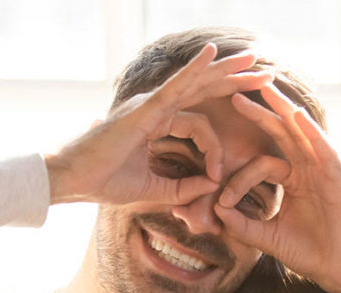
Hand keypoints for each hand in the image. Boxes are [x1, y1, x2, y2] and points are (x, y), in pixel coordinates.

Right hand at [45, 44, 271, 205]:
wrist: (74, 181)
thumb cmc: (104, 182)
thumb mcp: (153, 191)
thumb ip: (183, 189)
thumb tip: (212, 187)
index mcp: (157, 122)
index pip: (199, 124)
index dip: (215, 149)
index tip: (217, 176)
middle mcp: (156, 107)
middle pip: (204, 90)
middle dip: (235, 81)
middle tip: (266, 73)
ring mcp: (151, 104)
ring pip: (197, 84)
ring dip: (228, 71)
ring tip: (255, 59)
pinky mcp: (145, 108)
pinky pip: (175, 86)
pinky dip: (194, 69)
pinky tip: (213, 53)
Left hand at [212, 85, 340, 292]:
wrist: (339, 271)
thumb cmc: (310, 254)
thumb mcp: (268, 238)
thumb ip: (243, 225)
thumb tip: (216, 212)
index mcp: (294, 181)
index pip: (262, 164)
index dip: (238, 178)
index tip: (220, 199)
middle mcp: (309, 170)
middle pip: (282, 134)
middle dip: (260, 113)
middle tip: (236, 93)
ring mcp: (324, 172)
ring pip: (302, 133)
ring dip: (284, 109)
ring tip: (267, 88)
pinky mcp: (338, 179)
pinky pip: (324, 150)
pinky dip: (311, 132)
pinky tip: (297, 116)